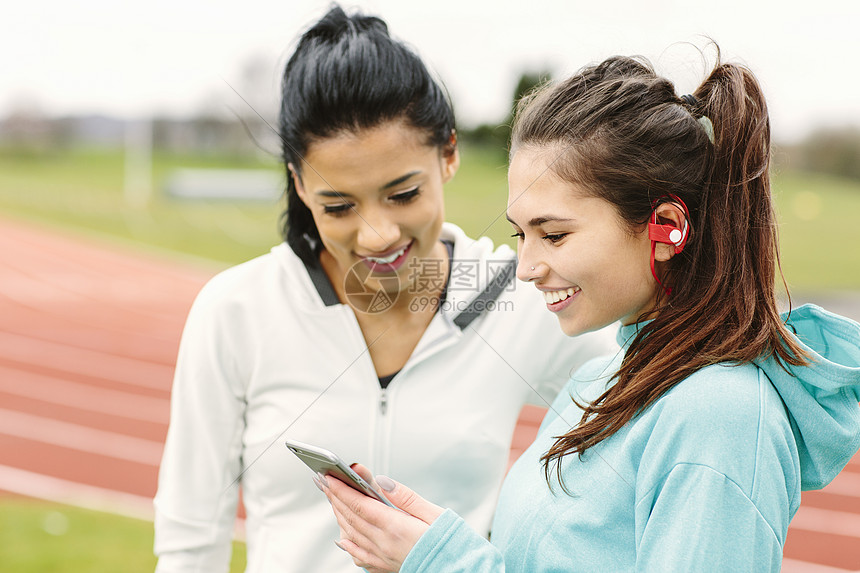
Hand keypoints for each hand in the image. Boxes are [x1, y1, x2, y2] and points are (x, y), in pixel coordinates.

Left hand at [317, 464, 443, 572]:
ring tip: (332, 499)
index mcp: (395, 527)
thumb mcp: (432, 513)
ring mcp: (381, 558)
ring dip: (338, 514)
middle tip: (323, 481)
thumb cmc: (448, 543)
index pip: (359, 504)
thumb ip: (404, 496)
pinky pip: (357, 554)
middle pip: (350, 517)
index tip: (329, 476)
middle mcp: (383, 544)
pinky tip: (342, 536)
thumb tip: (381, 481)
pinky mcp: (383, 567)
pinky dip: (346, 541)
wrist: (456, 571)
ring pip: (350, 534)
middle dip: (335, 497)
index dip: (341, 489)